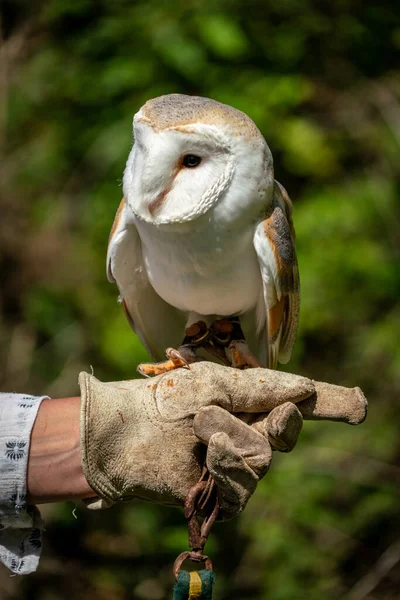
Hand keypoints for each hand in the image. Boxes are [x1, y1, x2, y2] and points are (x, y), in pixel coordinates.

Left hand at [79, 362, 366, 518]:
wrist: (119, 434)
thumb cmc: (161, 401)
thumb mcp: (214, 384)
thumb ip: (261, 389)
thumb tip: (306, 390)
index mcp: (246, 400)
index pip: (295, 401)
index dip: (328, 403)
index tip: (358, 405)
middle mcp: (246, 429)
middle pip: (288, 430)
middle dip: (272, 418)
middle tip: (248, 412)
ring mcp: (235, 462)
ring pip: (265, 456)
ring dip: (230, 437)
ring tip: (198, 427)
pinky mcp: (222, 493)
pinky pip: (244, 485)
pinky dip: (222, 466)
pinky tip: (200, 458)